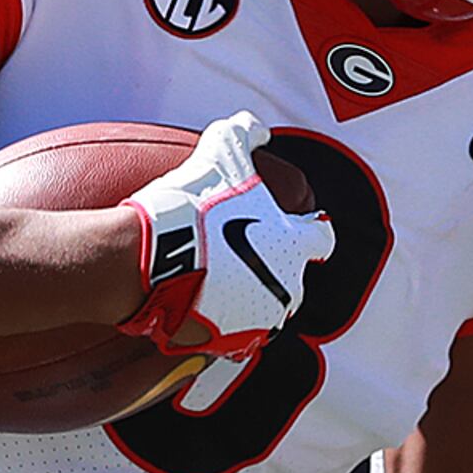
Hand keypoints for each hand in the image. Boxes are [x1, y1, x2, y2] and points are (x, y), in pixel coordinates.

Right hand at [119, 112, 334, 359]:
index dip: (310, 230)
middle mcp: (286, 287)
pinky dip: (220, 324)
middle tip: (241, 254)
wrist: (150, 257)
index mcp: (293, 244)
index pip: (321, 238)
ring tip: (217, 283)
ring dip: (247, 298)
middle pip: (292, 280)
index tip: (297, 227)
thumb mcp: (221, 150)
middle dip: (273, 268)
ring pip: (262, 311)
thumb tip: (258, 128)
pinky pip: (232, 338)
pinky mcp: (227, 344)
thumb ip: (246, 132)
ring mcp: (257, 320)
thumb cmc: (192, 205)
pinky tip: (199, 307)